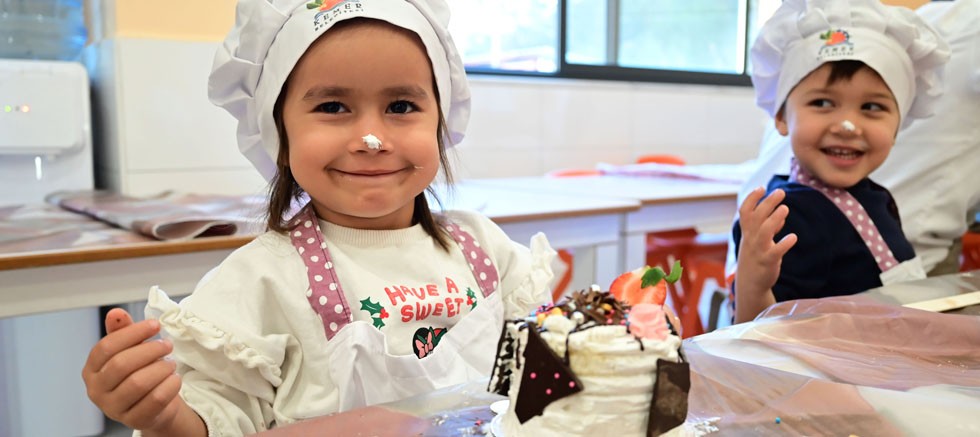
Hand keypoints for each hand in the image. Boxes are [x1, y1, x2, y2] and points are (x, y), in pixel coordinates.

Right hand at [82, 308, 182, 431]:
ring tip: (172, 362)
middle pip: (121, 365)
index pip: (106, 347)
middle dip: (149, 350)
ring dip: (161, 368)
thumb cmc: (139, 372)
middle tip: (167, 344)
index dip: (132, 333)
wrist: (154, 406)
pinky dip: (169, 385)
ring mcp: (113, 408)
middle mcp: (96, 391)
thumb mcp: (130, 350)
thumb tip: (116, 313)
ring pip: (138, 384)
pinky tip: (175, 378)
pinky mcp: (134, 420)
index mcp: (91, 370)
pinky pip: (155, 400)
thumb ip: (122, 331)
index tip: (155, 325)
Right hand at [734, 188, 797, 321]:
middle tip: (781, 192)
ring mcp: (758, 250)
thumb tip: (781, 212)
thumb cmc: (755, 257)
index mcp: (747, 232)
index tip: (762, 187)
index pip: (745, 211)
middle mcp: (751, 239)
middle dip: (767, 203)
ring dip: (774, 219)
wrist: (750, 283)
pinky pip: (775, 251)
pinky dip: (784, 243)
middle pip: (756, 217)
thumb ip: (769, 226)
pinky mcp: (768, 262)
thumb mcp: (757, 240)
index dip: (751, 198)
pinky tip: (793, 237)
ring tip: (785, 209)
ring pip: (763, 232)